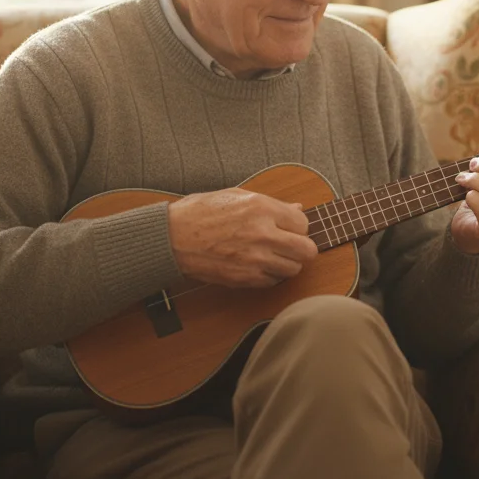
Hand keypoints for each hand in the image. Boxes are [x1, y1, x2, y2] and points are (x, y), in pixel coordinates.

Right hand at [167, 189, 317, 287]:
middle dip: (301, 248)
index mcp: (261, 208)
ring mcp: (254, 259)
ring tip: (272, 255)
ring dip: (286, 263)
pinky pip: (272, 281)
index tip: (289, 228)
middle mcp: (262, 233)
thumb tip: (297, 209)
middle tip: (290, 246)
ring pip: (293, 269)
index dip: (298, 227)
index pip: (303, 224)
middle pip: (307, 251)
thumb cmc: (200, 212)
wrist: (171, 238)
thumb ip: (272, 204)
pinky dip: (269, 275)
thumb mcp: (237, 196)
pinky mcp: (244, 278)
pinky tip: (257, 265)